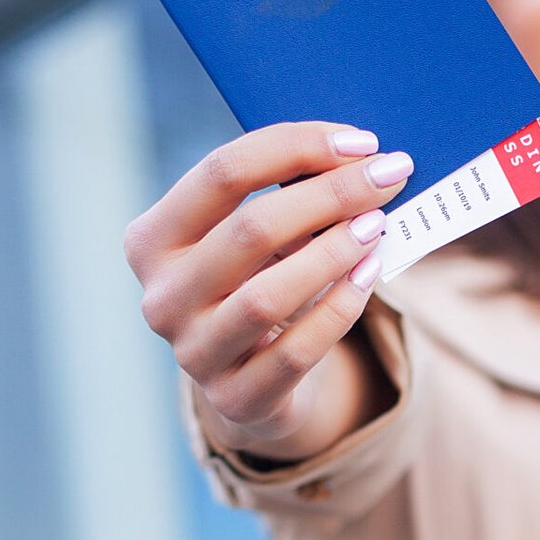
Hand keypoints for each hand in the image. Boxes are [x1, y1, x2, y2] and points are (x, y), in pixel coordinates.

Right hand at [125, 122, 411, 456]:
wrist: (247, 380)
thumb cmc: (254, 284)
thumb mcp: (251, 239)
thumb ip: (284, 195)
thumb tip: (360, 159)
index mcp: (152, 239)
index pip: (222, 172)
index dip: (297, 147)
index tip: (361, 142)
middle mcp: (161, 296)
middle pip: (250, 227)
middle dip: (330, 194)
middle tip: (387, 176)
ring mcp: (193, 352)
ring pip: (269, 295)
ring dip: (334, 252)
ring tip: (377, 225)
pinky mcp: (235, 398)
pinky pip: (297, 351)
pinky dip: (340, 307)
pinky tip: (370, 274)